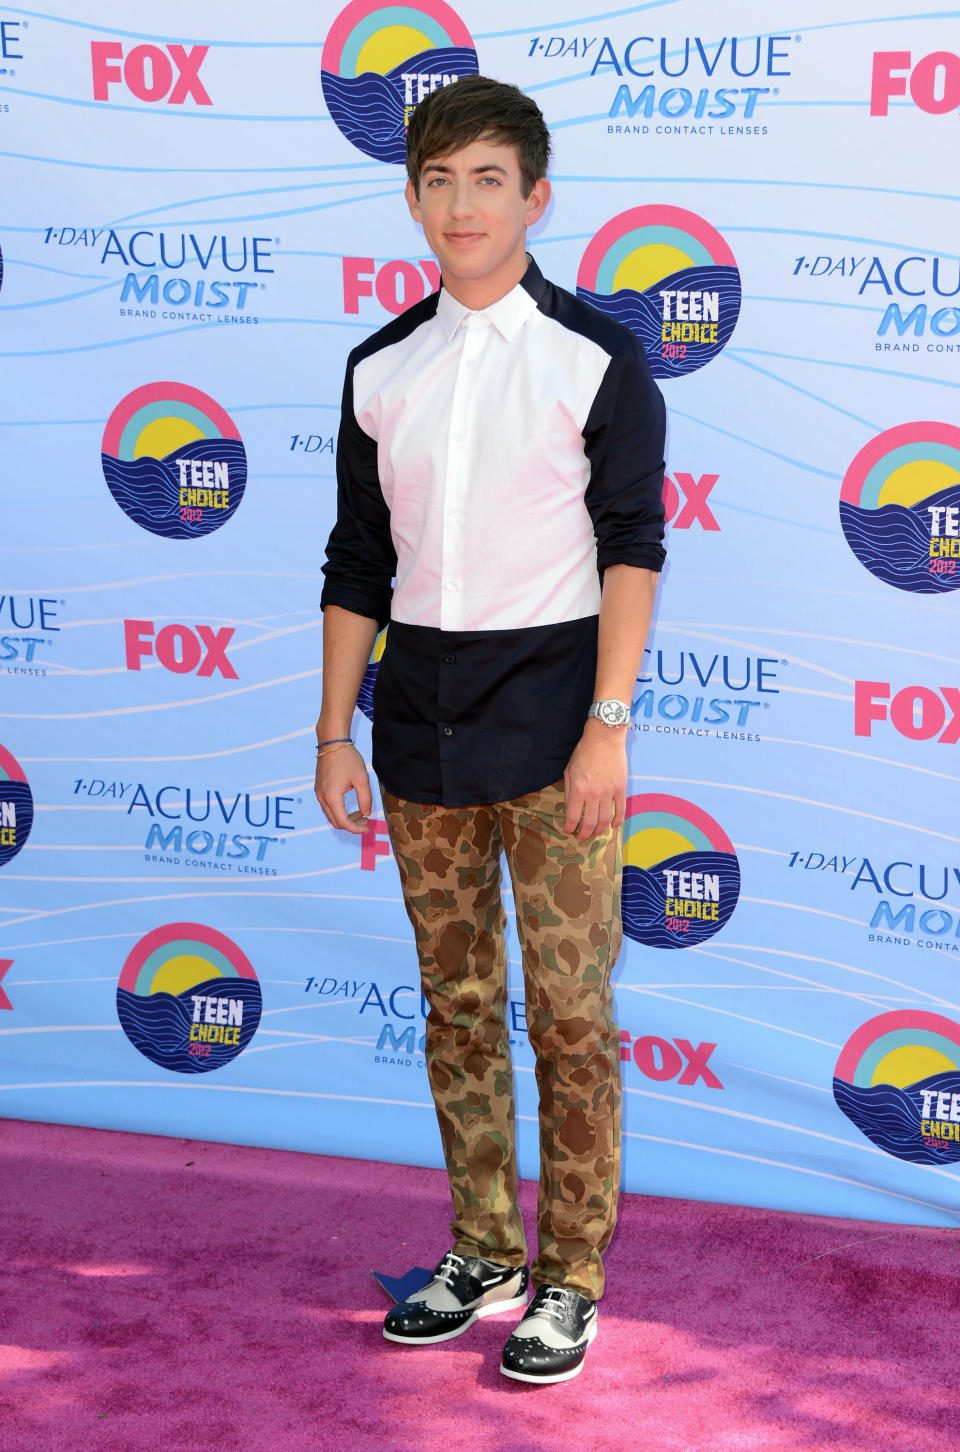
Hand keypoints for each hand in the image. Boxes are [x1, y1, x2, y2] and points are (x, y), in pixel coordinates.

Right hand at [314, 743, 371, 833]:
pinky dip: (340, 812)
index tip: (368, 826)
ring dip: (346, 819)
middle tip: (367, 821)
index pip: (343, 822)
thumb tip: (367, 813)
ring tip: (362, 814)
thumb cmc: (347, 758)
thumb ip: (365, 799)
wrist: (332, 743)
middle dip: (352, 825)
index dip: (357, 828)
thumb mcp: (361, 779)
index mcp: (332, 797)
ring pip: (331, 816)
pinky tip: (352, 807)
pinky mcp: (320, 790)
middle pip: (336, 822)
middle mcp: (322, 798)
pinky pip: (329, 808)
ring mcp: (319, 794)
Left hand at [563, 722, 627, 840]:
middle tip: (582, 837)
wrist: (604, 738)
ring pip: (604, 820)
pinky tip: (613, 826)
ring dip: (599, 830)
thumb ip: (570, 790)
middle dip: (584, 834)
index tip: (568, 831)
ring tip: (596, 834)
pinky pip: (621, 810)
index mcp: (578, 790)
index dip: (569, 828)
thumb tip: (571, 808)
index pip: (572, 817)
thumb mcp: (569, 771)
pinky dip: (617, 821)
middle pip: (589, 823)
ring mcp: (609, 793)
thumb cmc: (584, 753)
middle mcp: (593, 795)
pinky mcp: (621, 789)